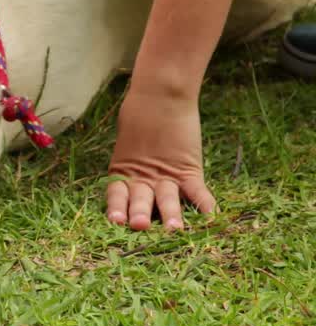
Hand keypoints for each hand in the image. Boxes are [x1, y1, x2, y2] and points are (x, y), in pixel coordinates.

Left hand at [104, 88, 215, 230]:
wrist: (161, 96)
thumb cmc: (139, 119)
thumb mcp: (126, 147)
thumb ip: (126, 168)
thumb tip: (122, 190)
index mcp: (124, 173)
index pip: (117, 195)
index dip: (116, 208)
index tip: (114, 222)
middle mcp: (144, 177)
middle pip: (141, 198)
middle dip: (140, 212)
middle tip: (138, 225)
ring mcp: (167, 174)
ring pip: (168, 197)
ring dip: (170, 213)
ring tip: (174, 229)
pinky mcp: (189, 168)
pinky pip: (197, 190)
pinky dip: (204, 203)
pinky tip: (210, 217)